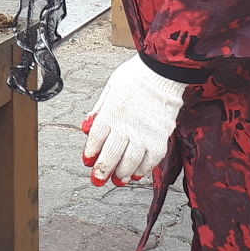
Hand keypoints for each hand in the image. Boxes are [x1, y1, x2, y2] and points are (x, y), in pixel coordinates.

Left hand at [80, 55, 185, 187]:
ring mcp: (144, 133)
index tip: (88, 161)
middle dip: (103, 169)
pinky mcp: (160, 136)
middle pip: (111, 154)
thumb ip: (99, 109)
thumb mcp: (110, 88)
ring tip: (118, 179)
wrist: (162, 71)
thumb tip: (86, 126)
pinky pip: (151, 159)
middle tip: (98, 179)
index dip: (91, 152)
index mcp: (111, 113)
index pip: (96, 138)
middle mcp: (126, 125)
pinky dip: (144, 169)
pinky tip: (138, 173)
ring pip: (130, 161)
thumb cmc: (136, 76)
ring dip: (122, 173)